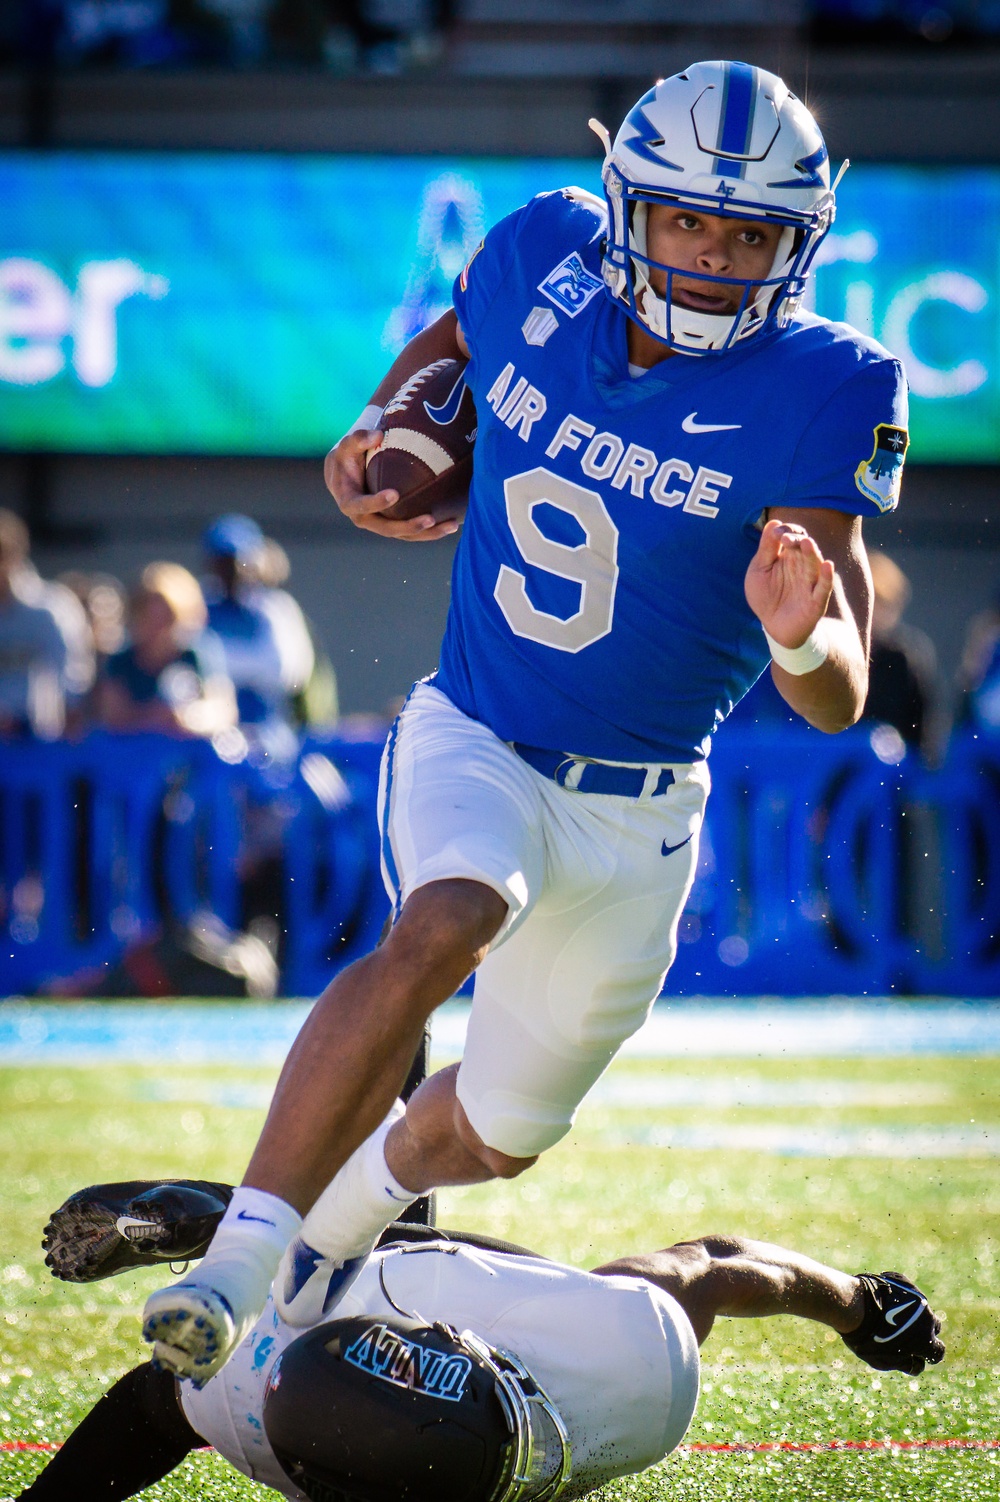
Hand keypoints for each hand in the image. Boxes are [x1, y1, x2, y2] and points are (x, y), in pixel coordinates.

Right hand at [324, 430, 460, 541]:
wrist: (346, 475)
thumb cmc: (347, 457)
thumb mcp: (347, 446)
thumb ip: (358, 438)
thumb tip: (378, 435)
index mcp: (349, 503)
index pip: (362, 506)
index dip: (376, 503)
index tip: (394, 494)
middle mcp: (365, 519)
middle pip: (387, 529)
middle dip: (409, 526)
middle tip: (430, 518)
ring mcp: (380, 524)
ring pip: (405, 535)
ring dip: (428, 533)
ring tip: (452, 525)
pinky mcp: (394, 525)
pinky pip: (413, 532)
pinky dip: (432, 530)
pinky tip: (453, 522)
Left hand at [745, 519, 834, 647]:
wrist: (774, 627)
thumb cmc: (766, 597)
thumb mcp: (759, 571)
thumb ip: (766, 549)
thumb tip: (773, 523)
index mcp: (789, 556)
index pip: (793, 537)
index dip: (786, 532)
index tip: (776, 533)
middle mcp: (802, 566)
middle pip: (804, 548)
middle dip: (796, 541)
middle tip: (786, 539)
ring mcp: (810, 582)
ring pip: (814, 564)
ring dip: (812, 553)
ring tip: (807, 543)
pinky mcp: (816, 601)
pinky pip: (824, 587)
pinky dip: (827, 577)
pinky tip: (828, 566)